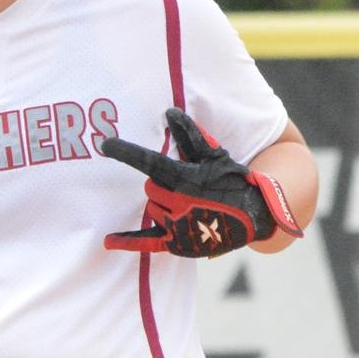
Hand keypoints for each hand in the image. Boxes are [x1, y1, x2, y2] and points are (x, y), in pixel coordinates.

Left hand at [99, 107, 302, 256]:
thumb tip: (169, 113)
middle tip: (183, 186)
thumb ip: (190, 135)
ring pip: (151, 209)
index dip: (124, 152)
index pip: (147, 161)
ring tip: (188, 204)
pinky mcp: (176, 244)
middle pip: (149, 188)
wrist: (254, 216)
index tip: (104, 144)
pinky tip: (107, 242)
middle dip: (161, 184)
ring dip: (161, 204)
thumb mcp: (214, 155)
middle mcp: (177, 202)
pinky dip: (126, 242)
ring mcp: (176, 225)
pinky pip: (146, 242)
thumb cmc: (232, 181)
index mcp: (184, 178)